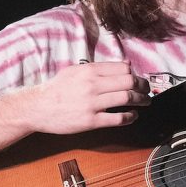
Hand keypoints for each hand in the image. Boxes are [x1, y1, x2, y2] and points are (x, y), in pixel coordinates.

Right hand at [20, 61, 150, 133]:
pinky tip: (133, 115)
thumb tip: (124, 65)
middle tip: (147, 91)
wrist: (38, 108)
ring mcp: (92, 103)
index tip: (139, 80)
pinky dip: (130, 116)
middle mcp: (92, 84)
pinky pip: (118, 118)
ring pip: (127, 98)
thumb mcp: (75, 70)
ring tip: (145, 102)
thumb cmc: (57, 89)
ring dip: (141, 100)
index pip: (123, 68)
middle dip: (143, 87)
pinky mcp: (91, 121)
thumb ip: (98, 67)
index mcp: (89, 70)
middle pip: (129, 82)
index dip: (135, 74)